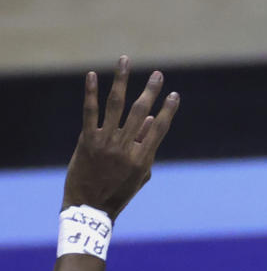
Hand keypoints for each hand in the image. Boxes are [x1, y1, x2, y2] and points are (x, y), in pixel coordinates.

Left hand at [62, 57, 179, 219]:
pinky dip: (91, 93)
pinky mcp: (87, 141)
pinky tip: (93, 76)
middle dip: (151, 90)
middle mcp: (125, 147)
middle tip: (158, 74)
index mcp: (142, 158)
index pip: (160, 127)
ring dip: (122, 80)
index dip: (168, 109)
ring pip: (116, 105)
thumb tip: (152, 119)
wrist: (88, 209)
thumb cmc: (117, 194)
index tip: (174, 94)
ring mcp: (105, 142)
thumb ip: (147, 147)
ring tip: (125, 61)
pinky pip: (90, 112)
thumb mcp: (139, 175)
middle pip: (141, 112)